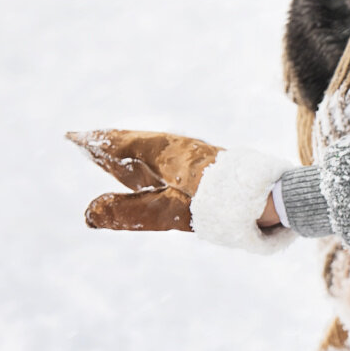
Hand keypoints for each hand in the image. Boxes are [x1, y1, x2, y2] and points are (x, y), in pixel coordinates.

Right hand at [68, 129, 221, 231]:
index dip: (100, 143)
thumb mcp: (171, 212)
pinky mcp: (211, 166)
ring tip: (111, 153)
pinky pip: (173, 158)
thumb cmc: (225, 206)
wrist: (275, 200)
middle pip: (139, 146)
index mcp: (169, 154)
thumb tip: (89, 213)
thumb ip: (131, 213)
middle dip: (113, 145)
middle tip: (85, 141)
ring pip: (157, 151)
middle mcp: (182, 149)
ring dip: (133, 151)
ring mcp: (198, 156)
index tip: (74, 137)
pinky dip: (154, 159)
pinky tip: (155, 170)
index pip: (125, 146)